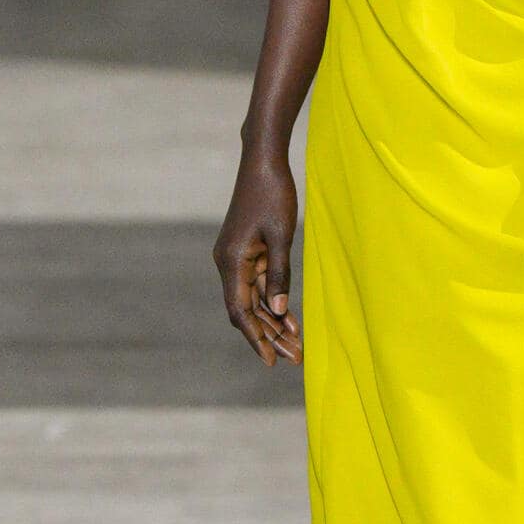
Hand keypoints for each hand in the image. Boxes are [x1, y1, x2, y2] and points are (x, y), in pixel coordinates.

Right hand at [213, 151, 300, 367]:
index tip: (270, 361)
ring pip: (253, 299)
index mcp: (231, 261)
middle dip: (269, 335)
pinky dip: (272, 301)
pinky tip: (289, 319)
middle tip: (294, 358)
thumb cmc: (273, 194)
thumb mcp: (281, 236)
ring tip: (296, 346)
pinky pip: (257, 284)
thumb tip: (277, 311)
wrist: (263, 162)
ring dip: (272, 322)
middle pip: (246, 310)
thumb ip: (279, 274)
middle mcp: (227, 263)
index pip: (240, 310)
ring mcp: (235, 258)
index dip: (255, 337)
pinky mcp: (245, 252)